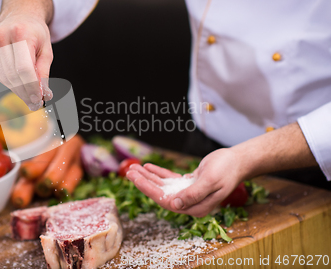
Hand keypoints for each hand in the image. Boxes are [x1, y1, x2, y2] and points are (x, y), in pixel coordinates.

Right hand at [0, 0, 53, 110]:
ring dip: (17, 90)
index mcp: (21, 33)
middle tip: (35, 103)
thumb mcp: (46, 50)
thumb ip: (44, 72)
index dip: (31, 86)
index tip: (39, 99)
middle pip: (13, 75)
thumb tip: (44, 95)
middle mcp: (2, 36)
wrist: (19, 16)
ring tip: (29, 95)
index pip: (24, 68)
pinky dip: (9, 82)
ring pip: (4, 77)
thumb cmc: (36, 35)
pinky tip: (18, 82)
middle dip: (25, 92)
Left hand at [126, 148, 242, 216]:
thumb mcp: (210, 181)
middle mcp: (190, 203)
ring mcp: (188, 194)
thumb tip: (175, 204)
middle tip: (129, 171)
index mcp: (195, 207)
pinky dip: (159, 173)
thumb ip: (193, 194)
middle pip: (160, 194)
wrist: (238, 161)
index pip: (165, 201)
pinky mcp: (188, 184)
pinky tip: (148, 166)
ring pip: (163, 186)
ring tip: (133, 168)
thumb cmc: (227, 170)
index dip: (148, 189)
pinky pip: (170, 180)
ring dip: (148, 177)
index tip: (135, 178)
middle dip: (143, 182)